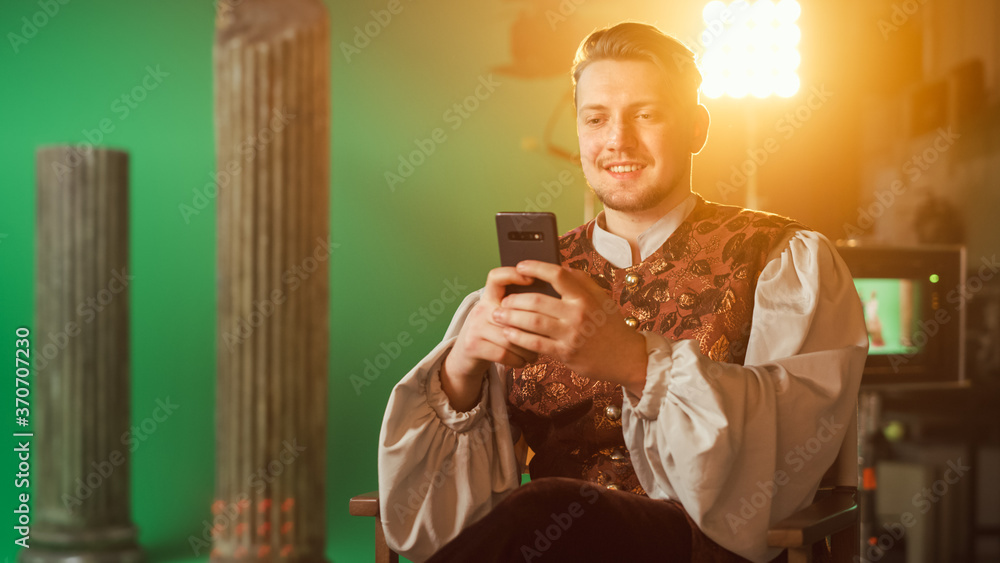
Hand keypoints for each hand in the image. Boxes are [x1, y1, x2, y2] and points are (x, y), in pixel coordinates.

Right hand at [440, 267, 539, 410]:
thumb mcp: (499, 317)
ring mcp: (475, 327)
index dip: (512, 274)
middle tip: (545, 337)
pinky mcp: (473, 346)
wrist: (464, 358)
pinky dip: (518, 360)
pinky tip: (523, 361)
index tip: (532, 279)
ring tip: (535, 354)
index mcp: (489, 298)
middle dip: (533, 329)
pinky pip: (503, 353)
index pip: (497, 277)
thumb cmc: (492, 336)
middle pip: (513, 313)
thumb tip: (551, 304)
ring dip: (528, 349)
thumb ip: (516, 309)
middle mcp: (481, 309)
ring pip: (511, 337)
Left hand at [490, 261, 647, 395]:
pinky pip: (535, 343)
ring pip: (532, 322)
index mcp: (585, 296)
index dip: (535, 267)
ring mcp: (571, 334)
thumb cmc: (611, 325)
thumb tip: (558, 267)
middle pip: (537, 301)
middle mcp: (578, 313)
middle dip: (514, 299)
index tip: (520, 266)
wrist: (626, 357)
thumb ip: (580, 282)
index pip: (557, 275)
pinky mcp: (565, 353)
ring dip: (510, 317)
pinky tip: (508, 334)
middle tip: (503, 300)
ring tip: (498, 315)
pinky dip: (518, 337)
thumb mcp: (601, 298)